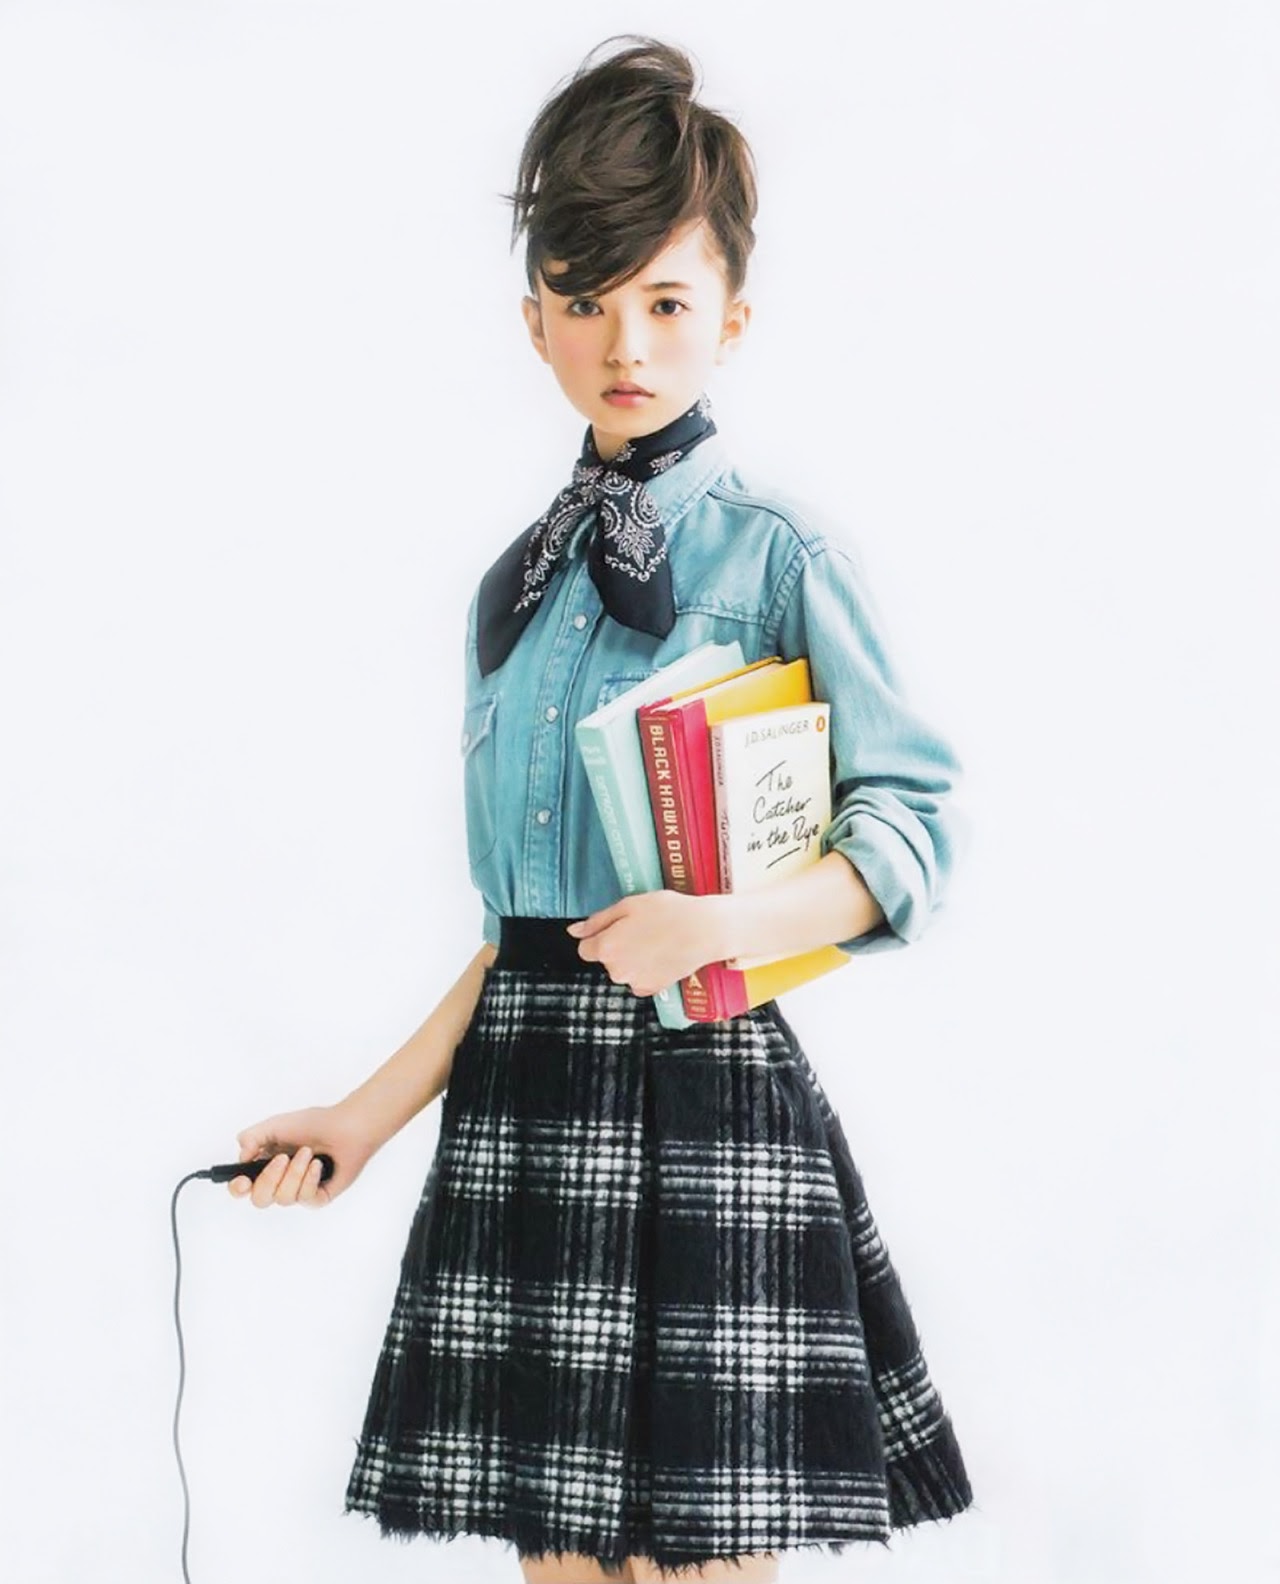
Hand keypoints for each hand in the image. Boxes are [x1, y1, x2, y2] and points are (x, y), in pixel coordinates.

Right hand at [228, 1102, 377, 1209]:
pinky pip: (306, 1198)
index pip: (243, 1188)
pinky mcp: (318, 1197)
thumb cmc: (314, 1124)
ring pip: (284, 1198)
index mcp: (265, 1166)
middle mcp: (280, 1182)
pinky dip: (311, 1178)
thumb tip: (242, 1157)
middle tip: (284, 1158)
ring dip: (295, 1172)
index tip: (243, 1181)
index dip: (238, 1189)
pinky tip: (319, 1164)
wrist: (346, 1126)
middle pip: (260, 1199)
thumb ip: (252, 1138)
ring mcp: (299, 1191)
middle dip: (270, 1178)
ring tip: (308, 1153)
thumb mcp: (275, 1125)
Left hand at [565, 890, 725, 997]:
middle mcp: (616, 970)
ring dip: (633, 957)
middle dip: (618, 945)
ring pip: (624, 969)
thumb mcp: (628, 905)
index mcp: (607, 947)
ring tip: (656, 939)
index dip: (598, 936)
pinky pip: (639, 979)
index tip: (615, 927)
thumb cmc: (669, 912)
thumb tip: (574, 931)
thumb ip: (597, 921)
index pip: (585, 949)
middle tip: (642, 928)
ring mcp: (634, 982)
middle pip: (606, 959)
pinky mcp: (652, 989)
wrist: (705, 931)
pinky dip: (646, 969)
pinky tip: (661, 954)